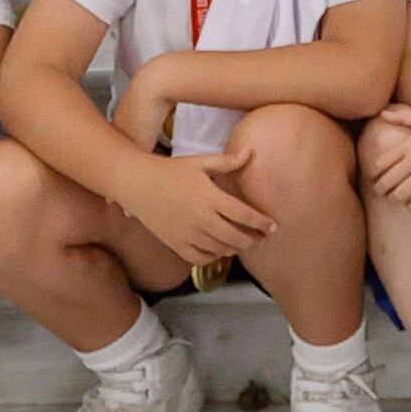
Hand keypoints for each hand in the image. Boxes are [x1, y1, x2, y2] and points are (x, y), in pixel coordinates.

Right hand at [124, 151, 274, 266]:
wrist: (137, 183)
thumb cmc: (170, 170)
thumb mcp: (199, 162)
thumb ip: (227, 162)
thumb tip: (250, 152)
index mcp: (210, 197)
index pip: (244, 215)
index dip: (262, 223)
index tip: (273, 226)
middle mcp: (201, 219)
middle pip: (236, 237)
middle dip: (253, 240)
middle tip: (261, 239)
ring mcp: (187, 234)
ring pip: (220, 250)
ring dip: (235, 249)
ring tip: (243, 244)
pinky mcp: (175, 244)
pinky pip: (200, 259)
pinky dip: (213, 257)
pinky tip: (219, 250)